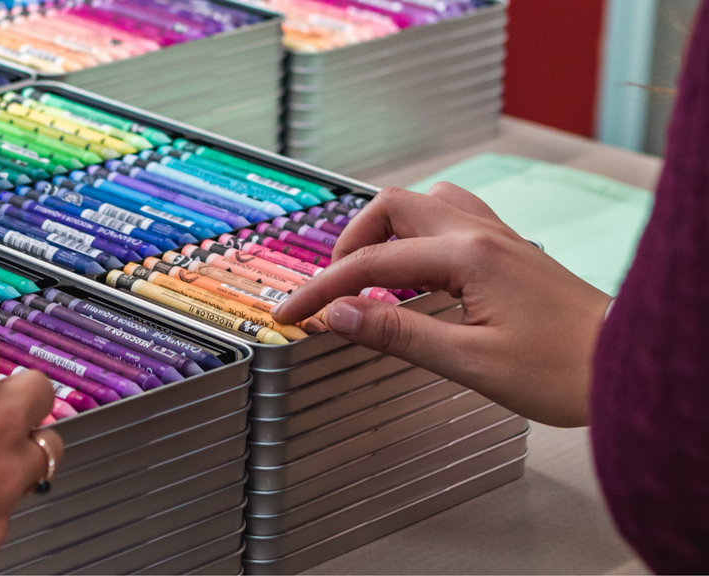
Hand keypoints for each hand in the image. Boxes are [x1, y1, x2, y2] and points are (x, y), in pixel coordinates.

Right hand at [273, 183, 611, 426]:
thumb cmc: (562, 371)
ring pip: (424, 204)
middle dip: (350, 244)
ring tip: (372, 277)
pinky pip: (452, 218)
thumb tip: (339, 315)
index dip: (323, 290)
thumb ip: (397, 333)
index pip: (371, 265)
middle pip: (392, 207)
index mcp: (468, 256)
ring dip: (386, 232)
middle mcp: (481, 233)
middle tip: (334, 290)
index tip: (291, 314)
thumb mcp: (470, 362)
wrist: (629, 367)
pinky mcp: (509, 250)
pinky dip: (418, 237)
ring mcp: (498, 236)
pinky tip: (418, 274)